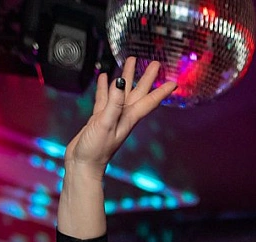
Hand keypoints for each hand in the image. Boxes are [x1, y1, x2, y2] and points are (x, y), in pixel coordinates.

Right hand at [63, 56, 175, 174]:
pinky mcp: (99, 118)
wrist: (82, 165)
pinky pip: (105, 98)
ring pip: (121, 92)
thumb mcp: (105, 124)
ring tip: (129, 62)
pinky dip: (106, 87)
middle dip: (146, 77)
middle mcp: (122, 116)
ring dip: (127, 77)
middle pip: (138, 92)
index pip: (149, 101)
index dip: (161, 91)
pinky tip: (105, 78)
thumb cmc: (95, 151)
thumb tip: (120, 82)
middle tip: (154, 63)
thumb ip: (113, 103)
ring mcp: (111, 117)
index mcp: (128, 118)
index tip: (173, 82)